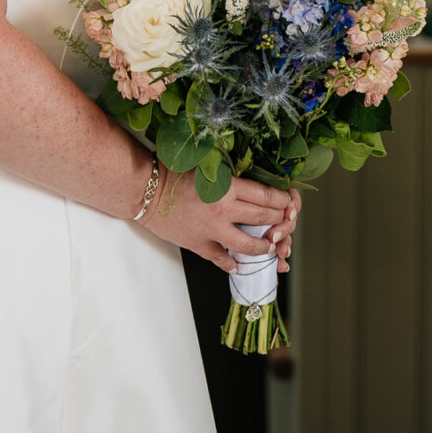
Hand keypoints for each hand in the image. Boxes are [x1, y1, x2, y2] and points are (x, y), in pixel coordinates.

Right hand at [149, 172, 299, 275]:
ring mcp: (211, 231)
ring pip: (250, 244)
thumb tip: (254, 186)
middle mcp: (223, 211)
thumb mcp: (207, 167)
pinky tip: (238, 264)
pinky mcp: (198, 244)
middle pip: (264, 218)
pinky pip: (221, 259)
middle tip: (283, 221)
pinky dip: (232, 263)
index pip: (267, 196)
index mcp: (227, 187)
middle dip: (280, 220)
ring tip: (269, 245)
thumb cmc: (171, 172)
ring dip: (264, 246)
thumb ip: (230, 178)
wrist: (144, 190)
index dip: (283, 200)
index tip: (287, 201)